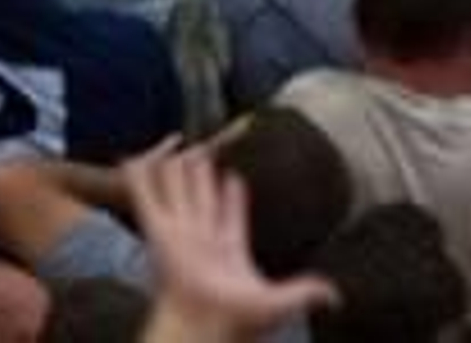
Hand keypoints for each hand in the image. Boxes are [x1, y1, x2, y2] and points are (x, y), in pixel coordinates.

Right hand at [128, 149, 337, 336]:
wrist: (200, 332)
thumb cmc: (234, 324)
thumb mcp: (278, 303)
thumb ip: (305, 292)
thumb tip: (337, 297)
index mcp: (227, 252)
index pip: (229, 218)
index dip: (232, 199)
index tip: (234, 178)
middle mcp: (200, 241)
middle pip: (201, 200)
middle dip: (202, 177)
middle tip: (203, 152)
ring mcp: (178, 234)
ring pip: (178, 192)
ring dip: (177, 171)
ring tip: (178, 146)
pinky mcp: (159, 232)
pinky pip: (147, 197)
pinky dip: (141, 178)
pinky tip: (134, 158)